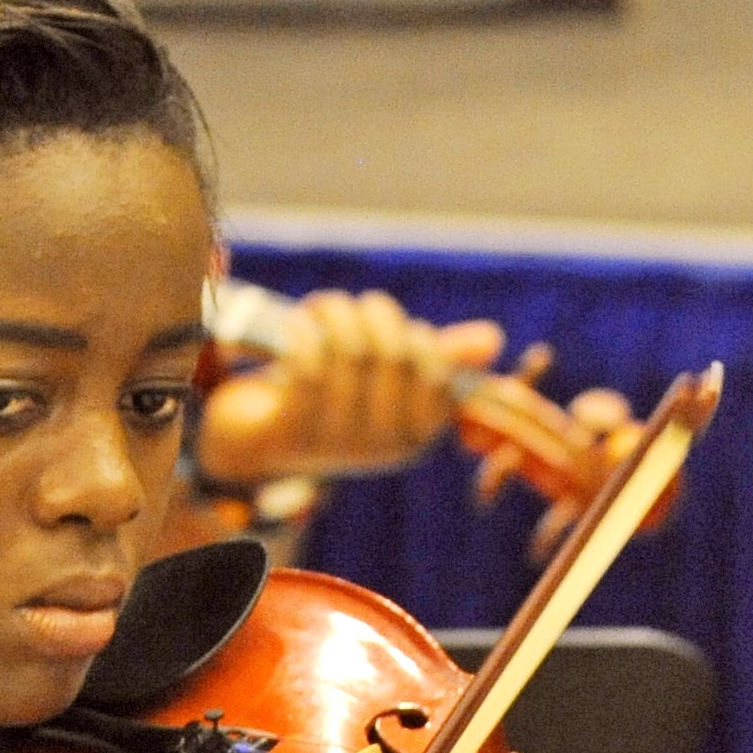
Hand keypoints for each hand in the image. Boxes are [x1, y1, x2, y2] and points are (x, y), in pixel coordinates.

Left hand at [196, 290, 499, 486]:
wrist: (258, 441)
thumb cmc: (333, 400)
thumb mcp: (388, 379)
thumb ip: (438, 357)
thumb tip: (494, 339)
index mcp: (414, 437)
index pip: (437, 374)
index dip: (420, 338)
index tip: (400, 328)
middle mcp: (380, 447)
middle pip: (393, 354)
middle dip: (375, 314)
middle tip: (354, 306)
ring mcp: (335, 441)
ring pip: (349, 350)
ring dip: (337, 313)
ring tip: (324, 307)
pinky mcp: (291, 427)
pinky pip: (306, 362)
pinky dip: (304, 330)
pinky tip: (298, 323)